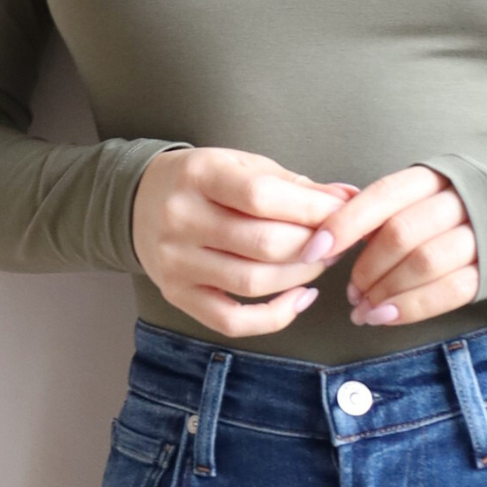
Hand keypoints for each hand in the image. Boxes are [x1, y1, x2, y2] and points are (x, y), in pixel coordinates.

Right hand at [131, 147, 357, 337]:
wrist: (138, 201)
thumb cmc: (203, 181)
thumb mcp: (241, 165)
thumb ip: (293, 184)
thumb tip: (348, 198)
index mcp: (199, 175)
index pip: (262, 196)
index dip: (312, 208)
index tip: (342, 211)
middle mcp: (181, 219)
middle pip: (263, 243)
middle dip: (313, 245)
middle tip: (336, 241)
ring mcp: (176, 262)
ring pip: (252, 282)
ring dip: (300, 276)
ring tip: (320, 262)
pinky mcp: (178, 295)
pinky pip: (232, 321)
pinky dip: (274, 317)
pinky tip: (299, 298)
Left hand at [295, 164, 479, 328]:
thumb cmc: (455, 218)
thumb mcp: (423, 200)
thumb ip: (383, 213)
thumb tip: (329, 238)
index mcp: (433, 177)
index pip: (382, 195)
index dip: (345, 223)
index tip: (314, 250)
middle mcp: (459, 199)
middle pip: (401, 232)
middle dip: (366, 268)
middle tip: (349, 292)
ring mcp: (481, 234)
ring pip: (424, 262)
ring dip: (385, 292)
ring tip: (364, 311)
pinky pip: (450, 290)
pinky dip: (412, 308)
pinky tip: (387, 317)